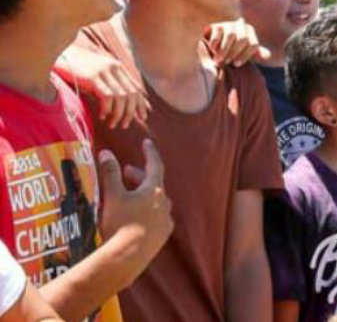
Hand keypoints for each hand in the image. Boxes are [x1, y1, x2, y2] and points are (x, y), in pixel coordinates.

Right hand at [57, 49, 149, 128]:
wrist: (60, 52)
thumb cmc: (76, 66)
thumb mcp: (97, 73)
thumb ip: (109, 83)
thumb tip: (119, 105)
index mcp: (118, 68)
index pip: (136, 88)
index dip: (141, 104)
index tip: (142, 117)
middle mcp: (114, 68)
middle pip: (131, 94)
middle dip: (131, 112)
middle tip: (125, 125)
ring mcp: (104, 72)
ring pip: (121, 97)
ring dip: (119, 114)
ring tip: (112, 125)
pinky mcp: (93, 77)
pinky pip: (107, 96)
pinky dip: (107, 109)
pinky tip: (102, 116)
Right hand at [98, 139, 172, 271]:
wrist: (127, 258)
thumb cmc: (119, 223)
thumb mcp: (112, 196)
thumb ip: (110, 173)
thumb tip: (106, 152)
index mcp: (154, 190)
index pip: (155, 165)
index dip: (150, 152)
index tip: (146, 143)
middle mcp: (165, 203)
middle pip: (154, 184)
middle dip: (139, 176)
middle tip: (125, 172)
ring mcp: (165, 221)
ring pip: (156, 201)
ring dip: (143, 195)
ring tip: (128, 195)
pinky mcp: (162, 236)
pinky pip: (156, 218)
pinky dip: (146, 212)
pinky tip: (135, 218)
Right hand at [206, 18, 271, 66]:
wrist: (216, 43)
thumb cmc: (234, 49)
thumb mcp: (246, 52)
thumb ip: (257, 54)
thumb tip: (268, 56)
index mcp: (250, 32)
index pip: (253, 44)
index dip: (245, 56)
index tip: (237, 65)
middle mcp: (241, 25)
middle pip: (243, 39)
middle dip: (235, 53)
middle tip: (227, 62)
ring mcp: (229, 24)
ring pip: (231, 35)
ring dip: (225, 50)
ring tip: (219, 60)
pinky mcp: (217, 25)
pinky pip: (218, 33)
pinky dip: (215, 44)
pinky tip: (213, 51)